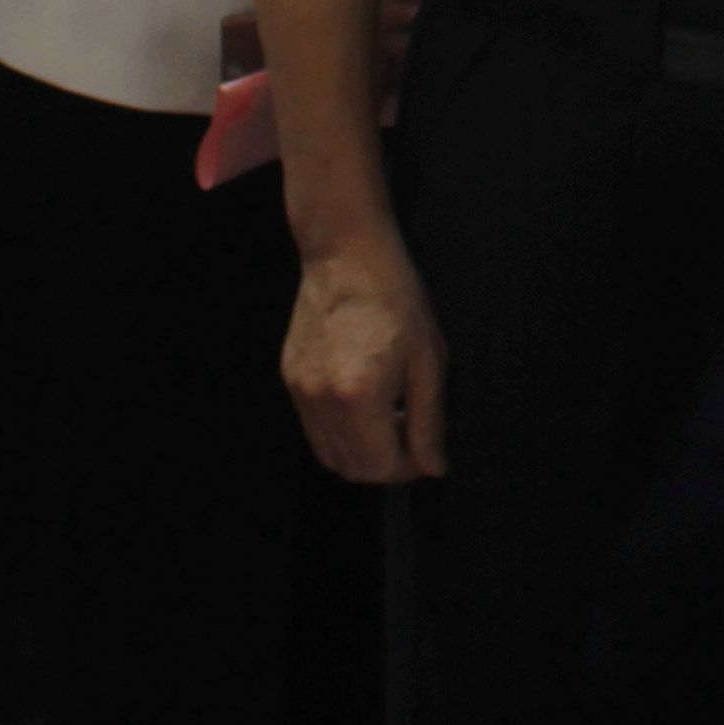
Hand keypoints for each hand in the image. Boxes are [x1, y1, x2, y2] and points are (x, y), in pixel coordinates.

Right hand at [284, 229, 448, 483]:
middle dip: (384, 465)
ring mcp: (299, 391)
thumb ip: (429, 421)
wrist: (347, 255)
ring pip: (328, 453)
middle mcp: (320, 401)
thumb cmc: (398, 300)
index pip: (379, 468)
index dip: (408, 468)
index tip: (427, 451)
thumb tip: (433, 468)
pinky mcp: (290, 378)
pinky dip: (341, 430)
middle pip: (350, 469)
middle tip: (411, 434)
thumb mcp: (428, 359)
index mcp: (357, 397)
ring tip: (390, 417)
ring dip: (361, 452)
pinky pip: (314, 427)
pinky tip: (366, 399)